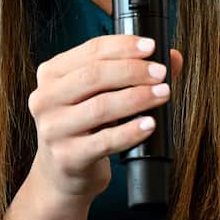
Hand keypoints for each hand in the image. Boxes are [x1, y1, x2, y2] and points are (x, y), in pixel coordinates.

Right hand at [27, 35, 183, 203]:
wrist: (63, 173)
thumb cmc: (86, 125)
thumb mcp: (99, 94)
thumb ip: (131, 71)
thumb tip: (174, 57)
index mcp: (51, 74)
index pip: (90, 50)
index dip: (123, 46)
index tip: (151, 46)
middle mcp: (45, 99)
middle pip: (93, 76)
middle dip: (132, 71)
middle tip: (160, 72)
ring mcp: (53, 129)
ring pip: (100, 107)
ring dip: (137, 98)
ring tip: (163, 94)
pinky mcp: (67, 157)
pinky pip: (105, 141)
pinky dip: (131, 131)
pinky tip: (150, 124)